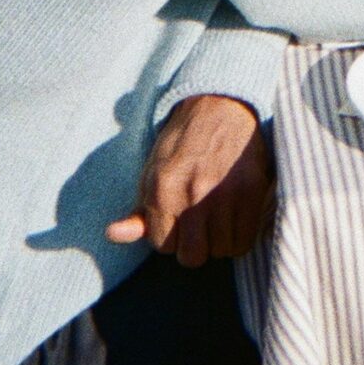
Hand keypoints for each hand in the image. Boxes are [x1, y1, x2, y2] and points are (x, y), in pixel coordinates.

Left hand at [106, 95, 271, 265]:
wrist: (220, 107)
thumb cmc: (182, 144)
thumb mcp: (153, 172)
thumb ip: (138, 211)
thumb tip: (112, 235)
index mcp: (162, 189)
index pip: (163, 246)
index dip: (170, 237)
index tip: (177, 221)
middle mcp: (192, 194)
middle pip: (192, 257)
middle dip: (194, 245)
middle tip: (198, 223)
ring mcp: (225, 194)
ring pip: (220, 251)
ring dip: (218, 240)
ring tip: (217, 216)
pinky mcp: (251, 192)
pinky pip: (244, 241)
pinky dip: (239, 236)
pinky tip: (234, 217)